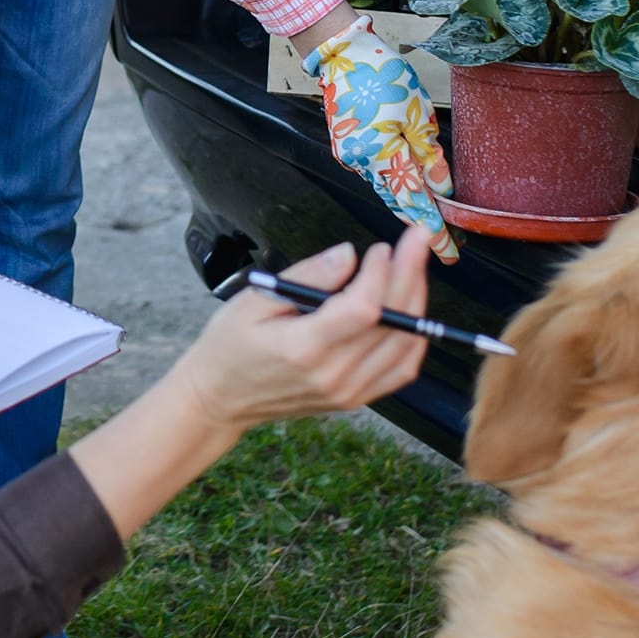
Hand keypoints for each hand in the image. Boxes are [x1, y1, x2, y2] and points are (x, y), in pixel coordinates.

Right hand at [177, 230, 432, 436]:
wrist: (221, 399)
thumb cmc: (230, 344)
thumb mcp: (254, 300)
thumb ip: (307, 276)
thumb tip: (349, 254)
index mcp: (304, 348)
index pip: (364, 309)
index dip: (381, 273)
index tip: (381, 247)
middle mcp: (333, 375)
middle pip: (392, 323)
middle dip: (411, 273)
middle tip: (417, 238)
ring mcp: (348, 393)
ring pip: (405, 345)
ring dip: (417, 300)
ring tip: (415, 265)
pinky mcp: (355, 399)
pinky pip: (401, 370)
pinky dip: (416, 337)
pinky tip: (412, 307)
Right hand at [306, 13, 458, 261]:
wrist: (340, 54)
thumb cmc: (380, 74)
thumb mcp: (417, 112)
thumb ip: (429, 155)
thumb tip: (443, 188)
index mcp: (382, 155)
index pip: (414, 204)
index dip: (433, 231)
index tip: (450, 252)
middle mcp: (362, 163)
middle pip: (398, 202)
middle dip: (423, 222)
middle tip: (448, 240)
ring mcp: (351, 157)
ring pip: (386, 188)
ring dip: (409, 202)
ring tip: (434, 214)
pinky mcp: (347, 147)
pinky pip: (375, 172)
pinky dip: (393, 181)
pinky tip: (407, 181)